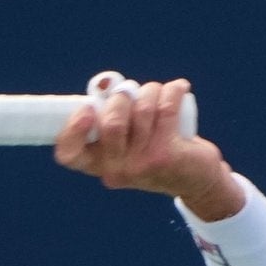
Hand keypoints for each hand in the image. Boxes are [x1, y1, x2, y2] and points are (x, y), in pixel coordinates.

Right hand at [52, 77, 242, 217]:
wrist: (196, 180)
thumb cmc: (155, 151)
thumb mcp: (127, 140)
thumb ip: (110, 116)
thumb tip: (104, 85)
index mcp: (99, 164)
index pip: (69, 154)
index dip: (72, 128)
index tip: (88, 109)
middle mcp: (117, 169)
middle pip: (110, 122)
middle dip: (124, 96)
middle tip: (134, 94)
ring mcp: (141, 164)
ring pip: (142, 108)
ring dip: (151, 91)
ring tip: (160, 95)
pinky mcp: (166, 155)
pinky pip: (166, 108)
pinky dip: (174, 91)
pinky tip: (180, 89)